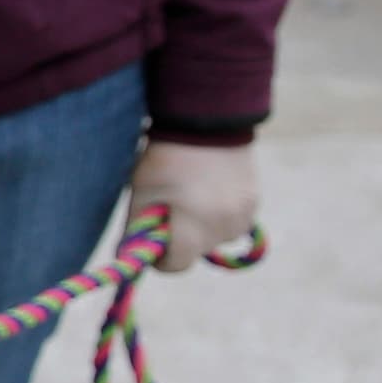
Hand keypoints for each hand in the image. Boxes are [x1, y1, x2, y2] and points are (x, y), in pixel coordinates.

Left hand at [127, 138, 259, 271]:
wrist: (207, 117)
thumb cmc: (166, 157)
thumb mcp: (142, 192)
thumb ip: (135, 230)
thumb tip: (126, 257)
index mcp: (194, 231)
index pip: (175, 265)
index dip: (159, 255)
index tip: (152, 237)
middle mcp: (224, 230)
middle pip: (196, 250)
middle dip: (181, 235)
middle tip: (170, 202)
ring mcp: (244, 216)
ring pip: (216, 237)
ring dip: (203, 225)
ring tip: (192, 190)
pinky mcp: (255, 201)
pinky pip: (233, 221)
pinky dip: (221, 212)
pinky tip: (211, 185)